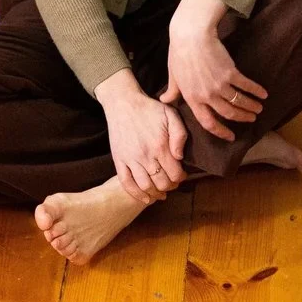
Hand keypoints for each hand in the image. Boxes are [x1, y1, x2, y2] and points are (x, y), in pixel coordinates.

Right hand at [94, 70, 186, 204]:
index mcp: (160, 146)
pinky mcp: (119, 160)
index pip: (175, 174)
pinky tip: (145, 198)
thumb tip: (179, 157)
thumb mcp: (171, 114)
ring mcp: (130, 159)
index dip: (181, 178)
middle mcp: (145, 156)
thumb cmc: (149, 109)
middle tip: (173, 182)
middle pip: (162, 183)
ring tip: (162, 191)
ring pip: (146, 186)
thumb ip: (180, 135)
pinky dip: (137, 194)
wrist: (124, 103)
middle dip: (171, 186)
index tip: (182, 175)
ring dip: (156, 193)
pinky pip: (126, 183)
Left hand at [162, 19, 266, 141]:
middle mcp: (207, 96)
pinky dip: (256, 91)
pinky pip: (246, 86)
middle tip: (251, 119)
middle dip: (242, 118)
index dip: (221, 132)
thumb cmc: (179, 52)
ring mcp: (220, 85)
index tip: (231, 136)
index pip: (208, 123)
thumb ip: (173, 90)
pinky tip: (263, 94)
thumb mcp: (173, 75)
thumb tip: (165, 100)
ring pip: (239, 102)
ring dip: (251, 107)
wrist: (191, 34)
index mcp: (192, 99)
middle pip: (228, 114)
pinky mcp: (230, 72)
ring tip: (259, 109)